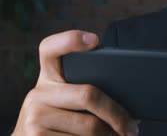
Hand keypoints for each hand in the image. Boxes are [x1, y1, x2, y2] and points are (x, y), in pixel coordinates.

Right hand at [12, 30, 139, 135]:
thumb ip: (83, 92)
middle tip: (131, 127)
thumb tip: (128, 101)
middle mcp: (37, 94)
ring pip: (88, 126)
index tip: (94, 40)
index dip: (70, 40)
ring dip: (110, 135)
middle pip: (88, 94)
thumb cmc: (57, 123)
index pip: (50, 48)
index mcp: (47, 77)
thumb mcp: (62, 102)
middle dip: (116, 114)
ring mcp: (34, 116)